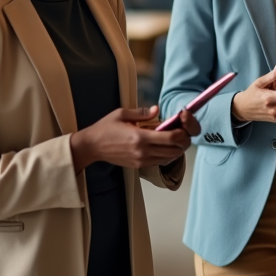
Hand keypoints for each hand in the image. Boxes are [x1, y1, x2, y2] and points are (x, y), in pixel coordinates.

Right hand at [70, 106, 198, 171]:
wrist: (92, 146)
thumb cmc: (105, 128)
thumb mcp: (122, 114)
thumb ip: (142, 113)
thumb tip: (157, 110)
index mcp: (140, 137)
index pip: (171, 138)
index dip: (182, 133)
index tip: (183, 127)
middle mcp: (142, 151)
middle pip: (174, 150)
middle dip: (183, 142)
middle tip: (183, 133)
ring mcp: (141, 160)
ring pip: (169, 158)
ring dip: (176, 149)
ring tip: (175, 139)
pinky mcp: (138, 166)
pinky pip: (159, 162)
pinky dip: (166, 155)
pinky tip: (164, 146)